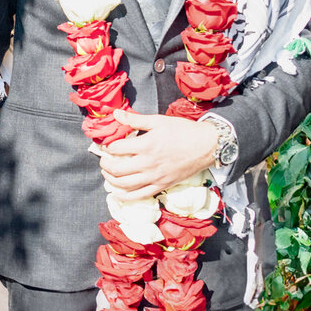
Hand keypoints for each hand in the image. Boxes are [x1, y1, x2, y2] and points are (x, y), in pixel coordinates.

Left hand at [98, 108, 217, 196]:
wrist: (206, 146)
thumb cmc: (183, 131)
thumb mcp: (158, 121)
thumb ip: (135, 119)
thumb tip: (116, 114)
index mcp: (146, 145)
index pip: (116, 149)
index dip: (108, 147)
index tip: (108, 145)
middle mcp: (148, 163)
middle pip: (117, 169)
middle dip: (105, 165)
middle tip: (104, 161)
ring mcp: (155, 177)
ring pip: (125, 184)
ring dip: (111, 180)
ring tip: (107, 174)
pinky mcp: (162, 185)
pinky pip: (139, 196)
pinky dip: (125, 197)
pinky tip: (117, 193)